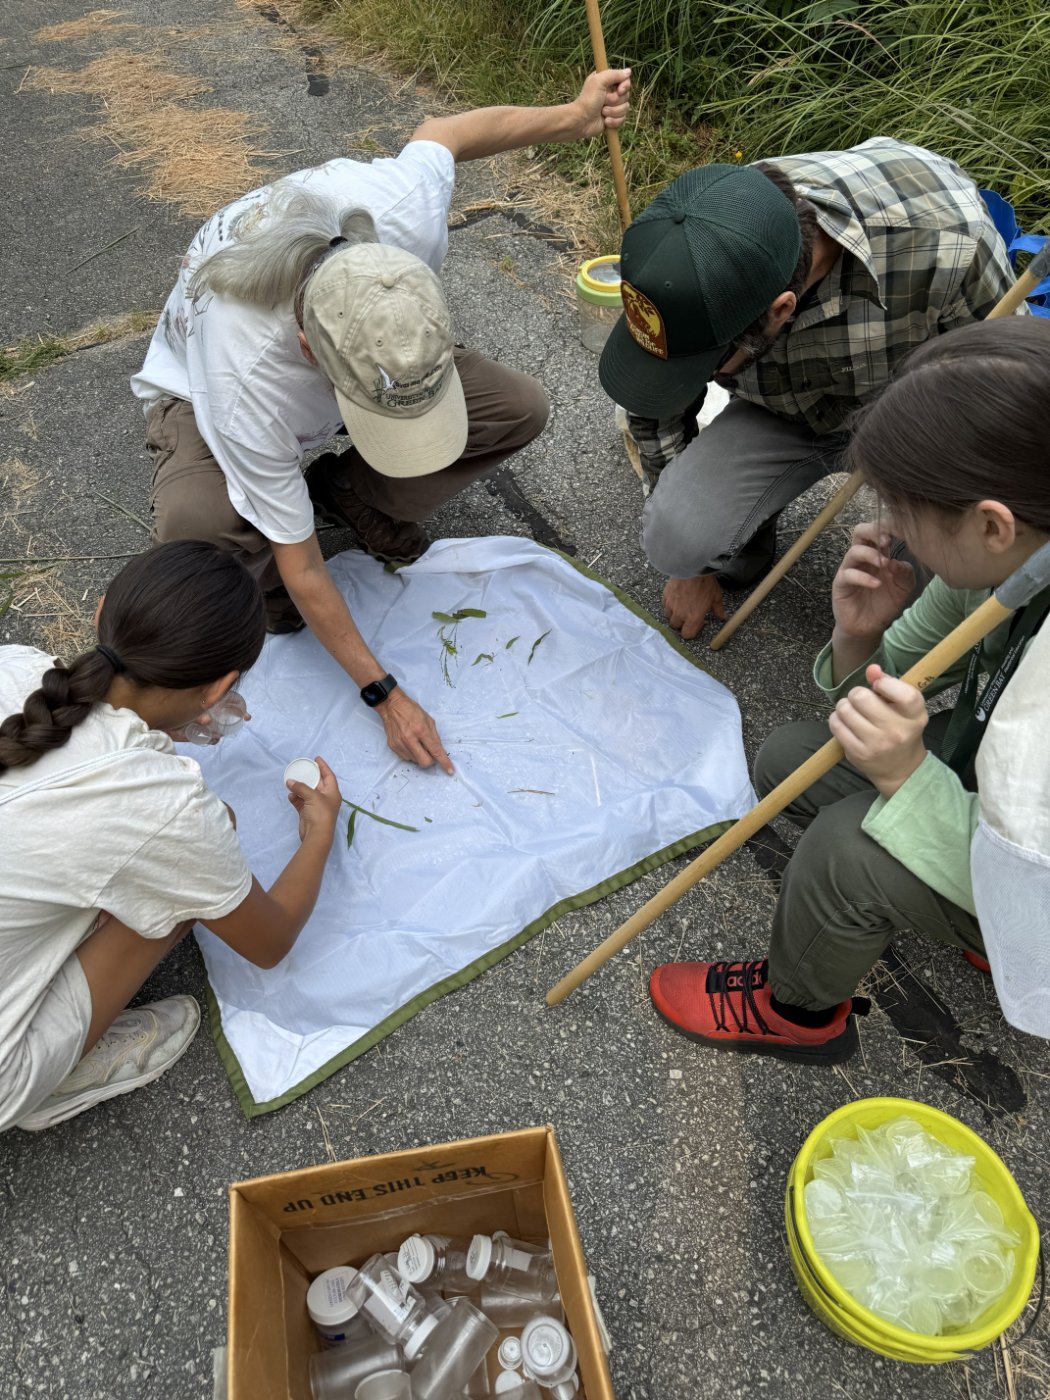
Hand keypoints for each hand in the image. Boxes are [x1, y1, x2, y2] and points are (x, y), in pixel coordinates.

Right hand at [286, 756, 341, 844]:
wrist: (316, 835)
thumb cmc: (320, 814)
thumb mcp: (312, 796)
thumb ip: (301, 787)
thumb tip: (289, 781)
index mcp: (332, 793)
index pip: (329, 776)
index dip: (323, 766)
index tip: (316, 758)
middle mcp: (326, 798)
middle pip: (317, 783)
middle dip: (309, 776)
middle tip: (301, 768)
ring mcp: (316, 806)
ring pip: (307, 792)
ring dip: (299, 788)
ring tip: (291, 782)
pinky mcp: (308, 813)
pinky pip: (301, 802)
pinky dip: (296, 798)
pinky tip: (290, 795)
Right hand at [378, 688, 453, 774]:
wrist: (392, 706)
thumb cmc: (411, 711)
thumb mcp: (428, 720)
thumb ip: (435, 737)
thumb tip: (440, 752)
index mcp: (421, 730)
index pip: (435, 751)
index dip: (444, 762)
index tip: (449, 770)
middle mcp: (409, 738)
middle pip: (425, 762)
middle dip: (430, 760)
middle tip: (430, 752)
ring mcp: (400, 744)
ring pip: (415, 761)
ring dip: (419, 755)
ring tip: (416, 742)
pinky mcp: (393, 746)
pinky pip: (406, 758)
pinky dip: (411, 754)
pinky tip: (409, 743)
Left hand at [572, 68, 630, 137]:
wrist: (581, 121)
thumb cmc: (588, 100)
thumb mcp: (599, 81)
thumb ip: (614, 74)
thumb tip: (629, 71)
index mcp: (607, 81)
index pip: (625, 80)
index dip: (625, 86)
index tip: (619, 91)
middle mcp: (611, 92)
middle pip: (626, 95)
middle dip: (615, 101)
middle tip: (603, 102)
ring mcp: (612, 106)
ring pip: (625, 108)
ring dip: (613, 111)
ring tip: (602, 112)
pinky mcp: (613, 118)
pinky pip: (622, 119)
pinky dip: (614, 121)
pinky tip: (605, 121)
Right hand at [662, 575, 725, 639]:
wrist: (691, 567)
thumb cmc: (705, 582)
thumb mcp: (716, 596)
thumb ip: (718, 609)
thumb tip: (722, 616)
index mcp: (694, 617)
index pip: (687, 635)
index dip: (692, 631)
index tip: (698, 623)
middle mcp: (680, 614)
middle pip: (675, 627)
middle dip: (681, 623)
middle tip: (689, 614)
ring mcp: (671, 605)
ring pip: (668, 616)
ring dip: (674, 614)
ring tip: (681, 606)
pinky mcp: (665, 596)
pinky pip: (665, 605)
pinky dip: (669, 604)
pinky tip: (676, 598)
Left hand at [828, 664, 927, 798]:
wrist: (901, 769)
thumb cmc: (902, 730)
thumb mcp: (905, 708)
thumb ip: (890, 684)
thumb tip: (872, 669)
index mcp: (915, 716)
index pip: (903, 693)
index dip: (885, 683)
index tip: (878, 686)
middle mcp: (897, 731)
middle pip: (862, 697)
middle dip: (857, 694)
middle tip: (860, 700)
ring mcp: (876, 744)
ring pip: (845, 709)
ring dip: (844, 706)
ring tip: (852, 711)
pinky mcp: (858, 753)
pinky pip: (836, 725)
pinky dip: (837, 719)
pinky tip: (845, 722)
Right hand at [832, 522, 914, 642]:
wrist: (870, 627)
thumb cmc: (885, 603)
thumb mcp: (904, 587)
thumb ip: (905, 572)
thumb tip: (895, 562)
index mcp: (878, 553)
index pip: (879, 531)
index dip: (889, 526)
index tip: (903, 529)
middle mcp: (862, 558)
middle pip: (860, 532)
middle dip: (873, 530)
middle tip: (887, 539)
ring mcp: (850, 569)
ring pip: (854, 551)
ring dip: (870, 554)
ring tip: (884, 565)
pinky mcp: (841, 584)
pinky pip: (848, 574)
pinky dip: (863, 578)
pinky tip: (877, 585)